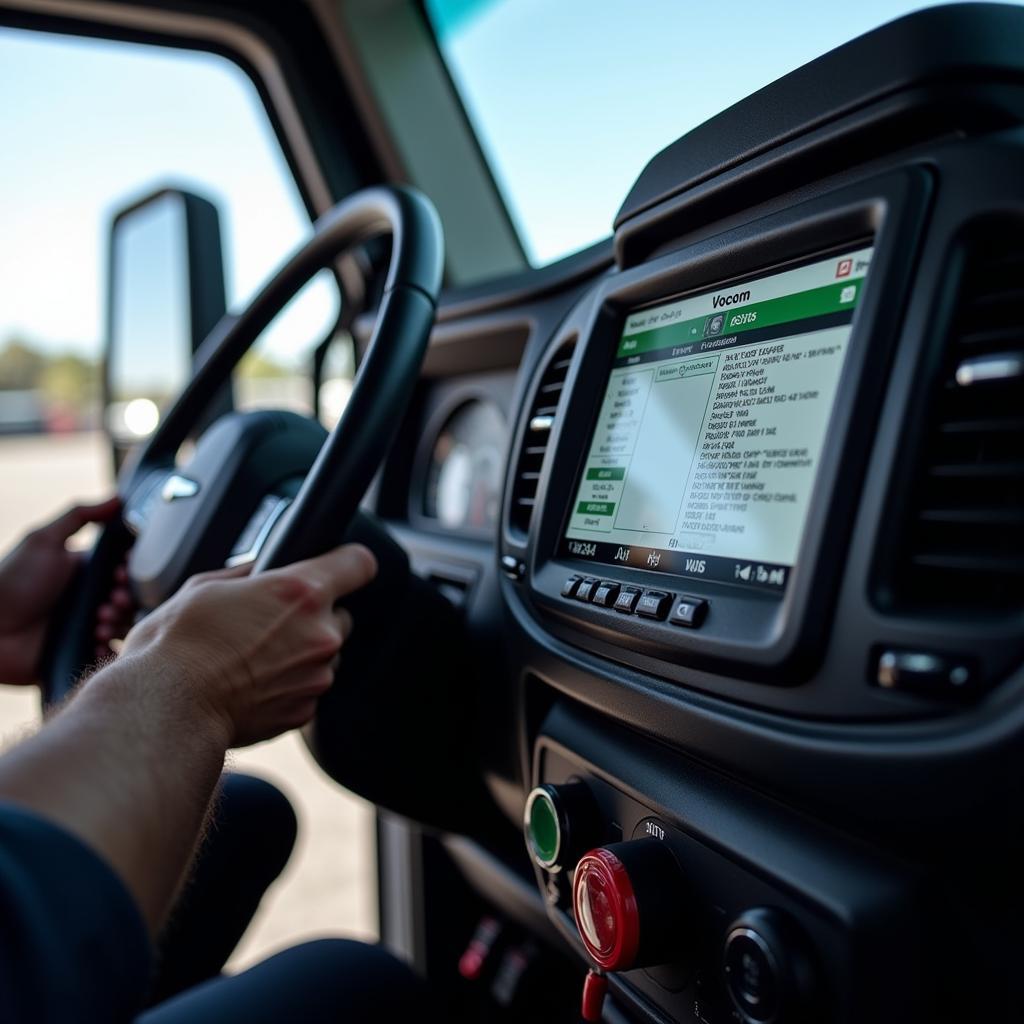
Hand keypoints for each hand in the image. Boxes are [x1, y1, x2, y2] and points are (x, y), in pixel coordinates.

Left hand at [0, 498, 120, 684]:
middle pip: (127, 600)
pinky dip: (110, 650)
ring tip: (99, 623)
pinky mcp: (80, 654)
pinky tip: (96, 643)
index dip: (130, 573)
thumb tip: (117, 497)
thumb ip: (80, 516)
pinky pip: (109, 654)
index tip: (122, 575)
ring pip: (122, 627)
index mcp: (84, 574)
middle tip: (112, 603)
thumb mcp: (43, 541)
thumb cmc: (9, 583)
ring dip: (118, 624)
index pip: (123, 571)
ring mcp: (84, 629)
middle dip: (126, 601)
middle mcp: (87, 601)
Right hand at [119, 544, 377, 747]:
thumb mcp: (205, 586)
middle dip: (314, 617)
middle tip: (270, 623)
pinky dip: (288, 685)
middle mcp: (320, 634)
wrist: (166, 710)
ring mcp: (317, 675)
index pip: (359, 564)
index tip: (339, 567)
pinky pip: (307, 688)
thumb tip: (260, 570)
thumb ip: (247, 574)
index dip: (348, 563)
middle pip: (340, 615)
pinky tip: (251, 683)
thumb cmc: (177, 646)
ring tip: (253, 658)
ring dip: (301, 654)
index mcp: (301, 592)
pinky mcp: (306, 710)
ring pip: (324, 655)